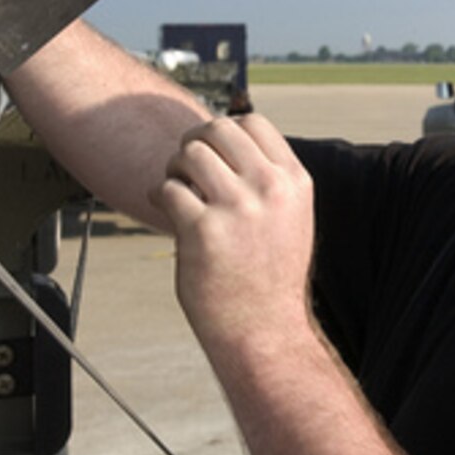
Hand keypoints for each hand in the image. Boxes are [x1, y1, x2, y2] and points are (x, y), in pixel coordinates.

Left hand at [157, 114, 314, 352]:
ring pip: (189, 154)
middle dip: (194, 143)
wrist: (264, 331)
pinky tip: (167, 211)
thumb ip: (267, 177)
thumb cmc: (270, 275)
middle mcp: (270, 188)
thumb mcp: (289, 217)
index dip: (225, 130)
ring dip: (175, 168)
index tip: (213, 150)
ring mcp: (237, 208)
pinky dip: (161, 196)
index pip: (253, 123)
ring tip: (179, 190)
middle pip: (217, 130)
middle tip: (186, 167)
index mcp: (293, 181)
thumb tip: (222, 136)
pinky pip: (169, 190)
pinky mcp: (203, 230)